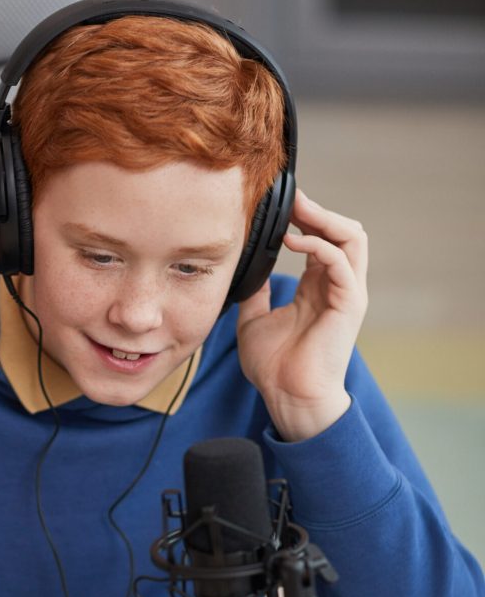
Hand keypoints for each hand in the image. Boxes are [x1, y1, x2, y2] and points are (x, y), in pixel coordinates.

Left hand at [235, 189, 367, 440]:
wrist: (288, 398)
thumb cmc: (274, 368)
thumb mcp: (254, 320)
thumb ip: (255, 293)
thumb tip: (245, 271)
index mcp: (317, 288)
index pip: (321, 238)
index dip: (304, 217)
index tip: (279, 202)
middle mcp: (337, 286)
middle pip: (342, 230)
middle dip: (317, 210)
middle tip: (290, 198)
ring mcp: (347, 294)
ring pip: (352, 238)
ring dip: (324, 218)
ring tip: (296, 210)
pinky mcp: (350, 304)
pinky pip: (341, 262)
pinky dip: (319, 245)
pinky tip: (293, 242)